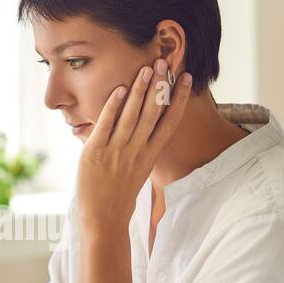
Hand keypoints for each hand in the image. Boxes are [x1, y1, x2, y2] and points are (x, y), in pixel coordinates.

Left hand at [75, 58, 192, 232]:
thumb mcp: (137, 171)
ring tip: (146, 68)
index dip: (179, 98)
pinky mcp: (96, 153)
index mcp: (150, 155)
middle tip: (165, 61)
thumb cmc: (119, 197)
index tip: (186, 78)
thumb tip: (143, 132)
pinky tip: (119, 89)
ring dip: (139, 89)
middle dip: (160, 85)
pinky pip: (106, 125)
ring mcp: (117, 151)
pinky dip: (113, 106)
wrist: (103, 221)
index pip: (170, 121)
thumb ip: (141, 149)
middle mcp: (137, 151)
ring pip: (132, 115)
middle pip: (153, 112)